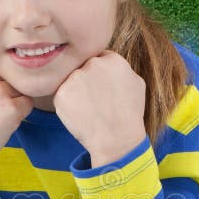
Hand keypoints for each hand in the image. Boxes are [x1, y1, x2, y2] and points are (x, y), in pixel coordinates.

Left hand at [53, 51, 146, 166]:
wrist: (116, 139)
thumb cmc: (129, 115)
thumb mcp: (137, 85)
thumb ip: (123, 69)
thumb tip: (111, 64)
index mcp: (112, 59)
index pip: (98, 59)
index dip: (99, 76)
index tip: (101, 89)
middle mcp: (92, 64)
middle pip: (82, 68)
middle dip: (86, 81)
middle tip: (94, 101)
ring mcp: (74, 78)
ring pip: (70, 81)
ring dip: (75, 93)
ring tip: (89, 110)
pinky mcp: (61, 94)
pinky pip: (61, 96)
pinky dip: (67, 105)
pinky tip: (80, 115)